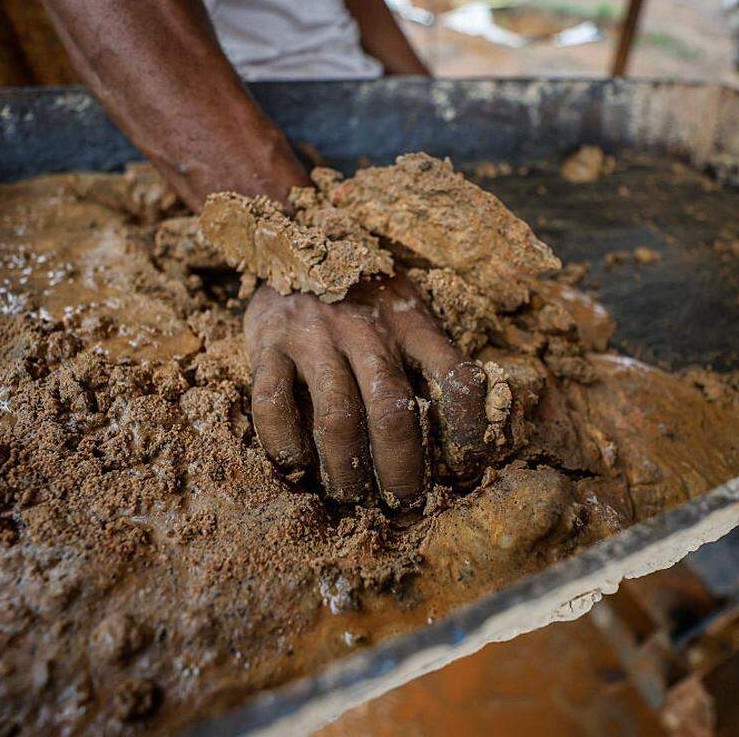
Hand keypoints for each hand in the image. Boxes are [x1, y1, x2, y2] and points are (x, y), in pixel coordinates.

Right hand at [244, 273, 489, 506]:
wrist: (297, 237)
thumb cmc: (365, 293)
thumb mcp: (409, 310)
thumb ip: (429, 357)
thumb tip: (459, 432)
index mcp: (412, 321)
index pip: (455, 377)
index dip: (469, 430)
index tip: (466, 467)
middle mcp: (366, 327)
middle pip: (392, 412)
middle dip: (402, 470)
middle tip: (404, 501)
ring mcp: (314, 334)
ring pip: (336, 418)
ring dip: (347, 470)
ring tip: (353, 496)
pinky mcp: (269, 342)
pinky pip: (273, 405)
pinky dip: (286, 446)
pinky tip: (298, 466)